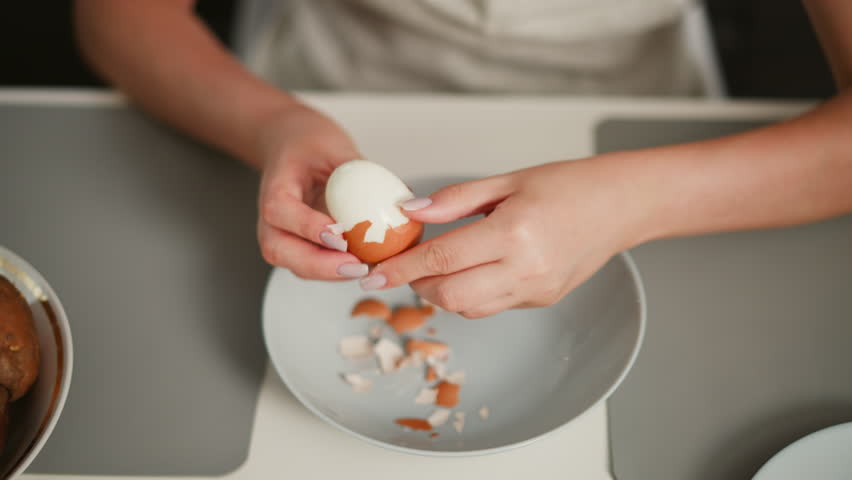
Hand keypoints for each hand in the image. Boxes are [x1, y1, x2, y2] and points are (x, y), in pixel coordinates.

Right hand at [255, 104, 368, 279]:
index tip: (339, 235)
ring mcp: (282, 236)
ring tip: (366, 270)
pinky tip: (365, 265)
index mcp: (275, 187)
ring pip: (295, 265)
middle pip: (278, 250)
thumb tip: (401, 197)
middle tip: (357, 266)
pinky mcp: (298, 246)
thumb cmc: (310, 145)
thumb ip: (360, 172)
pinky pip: (312, 265)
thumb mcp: (335, 147)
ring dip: (330, 273)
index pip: (280, 211)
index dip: (307, 227)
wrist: (292, 147)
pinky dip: (337, 270)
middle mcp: (271, 218)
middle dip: (319, 264)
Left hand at [360, 156, 654, 316]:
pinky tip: (473, 269)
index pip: (441, 260)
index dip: (401, 268)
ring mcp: (535, 290)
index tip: (372, 273)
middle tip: (409, 264)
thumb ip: (454, 201)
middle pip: (450, 296)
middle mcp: (525, 269)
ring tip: (439, 266)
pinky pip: (491, 306)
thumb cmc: (567, 185)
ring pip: (468, 309)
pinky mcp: (542, 301)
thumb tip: (409, 212)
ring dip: (442, 293)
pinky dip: (470, 294)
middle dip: (418, 284)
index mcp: (514, 232)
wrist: (619, 206)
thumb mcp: (507, 181)